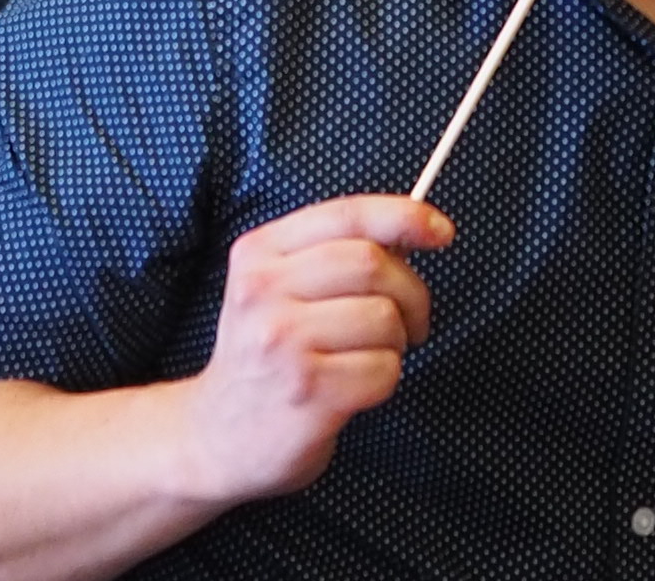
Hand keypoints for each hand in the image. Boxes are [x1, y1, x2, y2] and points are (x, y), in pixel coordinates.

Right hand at [174, 195, 446, 504]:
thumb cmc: (263, 360)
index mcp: (258, 253)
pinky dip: (385, 380)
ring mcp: (283, 343)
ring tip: (369, 357)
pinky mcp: (307, 392)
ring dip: (396, 342)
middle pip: (374, 263)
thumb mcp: (274, 290)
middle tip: (410, 320)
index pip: (348, 215)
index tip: (441, 231)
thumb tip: (413, 227)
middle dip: (411, 293)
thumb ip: (331, 253)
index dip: (405, 217)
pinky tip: (355, 388)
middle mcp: (264, 291)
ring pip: (385, 319)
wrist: (213, 438)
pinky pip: (384, 370)